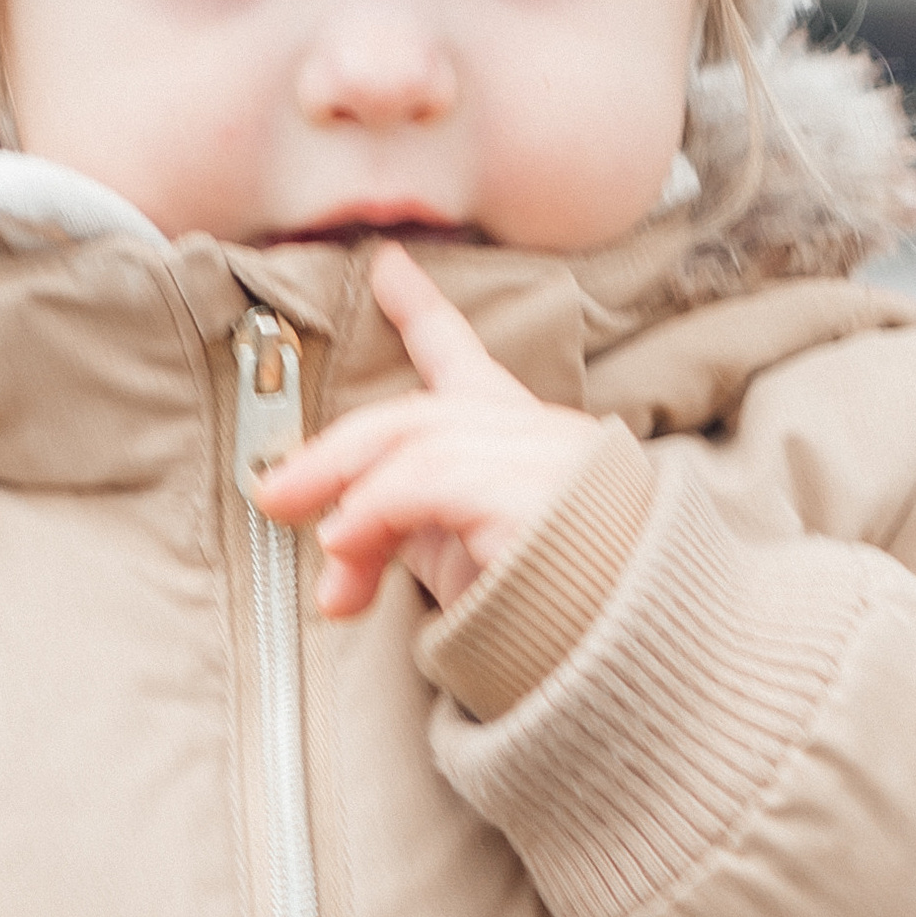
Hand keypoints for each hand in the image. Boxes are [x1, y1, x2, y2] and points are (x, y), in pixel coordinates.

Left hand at [252, 241, 616, 616]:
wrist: (639, 647)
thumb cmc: (563, 614)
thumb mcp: (467, 563)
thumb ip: (409, 532)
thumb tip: (336, 536)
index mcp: (525, 443)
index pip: (466, 362)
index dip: (422, 311)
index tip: (388, 269)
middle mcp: (537, 434)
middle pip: (416, 414)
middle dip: (334, 453)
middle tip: (275, 494)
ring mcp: (542, 454)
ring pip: (413, 444)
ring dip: (347, 499)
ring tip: (324, 559)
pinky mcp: (537, 488)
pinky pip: (427, 481)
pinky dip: (373, 512)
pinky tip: (346, 549)